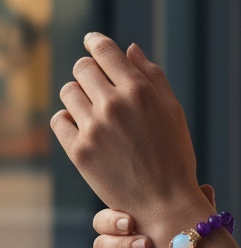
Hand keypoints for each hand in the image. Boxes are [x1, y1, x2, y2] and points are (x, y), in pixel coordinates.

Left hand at [51, 33, 208, 233]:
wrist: (166, 204)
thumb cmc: (175, 157)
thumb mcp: (173, 113)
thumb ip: (152, 77)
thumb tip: (129, 49)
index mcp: (139, 92)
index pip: (104, 50)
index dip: (95, 42)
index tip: (93, 43)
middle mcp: (114, 105)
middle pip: (82, 68)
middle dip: (90, 73)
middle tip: (100, 88)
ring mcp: (94, 128)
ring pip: (68, 92)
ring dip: (80, 97)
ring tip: (96, 115)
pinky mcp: (79, 151)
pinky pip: (59, 120)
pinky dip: (69, 121)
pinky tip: (86, 131)